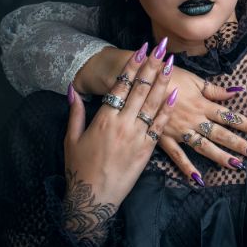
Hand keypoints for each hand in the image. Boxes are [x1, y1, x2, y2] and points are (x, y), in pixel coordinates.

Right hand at [63, 42, 175, 243]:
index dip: (132, 66)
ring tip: (170, 64)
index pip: (120, 86)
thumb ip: (75, 112)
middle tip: (161, 48)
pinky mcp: (147, 150)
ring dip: (163, 82)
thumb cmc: (79, 169)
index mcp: (103, 119)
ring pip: (152, 104)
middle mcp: (122, 124)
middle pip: (140, 89)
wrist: (94, 198)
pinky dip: (167, 109)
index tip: (141, 50)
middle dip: (151, 66)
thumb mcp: (71, 139)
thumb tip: (72, 89)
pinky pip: (160, 125)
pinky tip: (175, 95)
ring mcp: (136, 137)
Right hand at [157, 68, 246, 180]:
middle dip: (240, 144)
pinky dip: (187, 168)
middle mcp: (194, 119)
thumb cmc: (169, 76)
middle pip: (221, 134)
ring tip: (237, 165)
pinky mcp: (165, 139)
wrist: (141, 82)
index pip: (229, 116)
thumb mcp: (194, 80)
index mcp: (203, 104)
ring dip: (221, 156)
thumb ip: (214, 90)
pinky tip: (199, 180)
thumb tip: (236, 92)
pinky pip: (178, 156)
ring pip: (204, 147)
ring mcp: (180, 131)